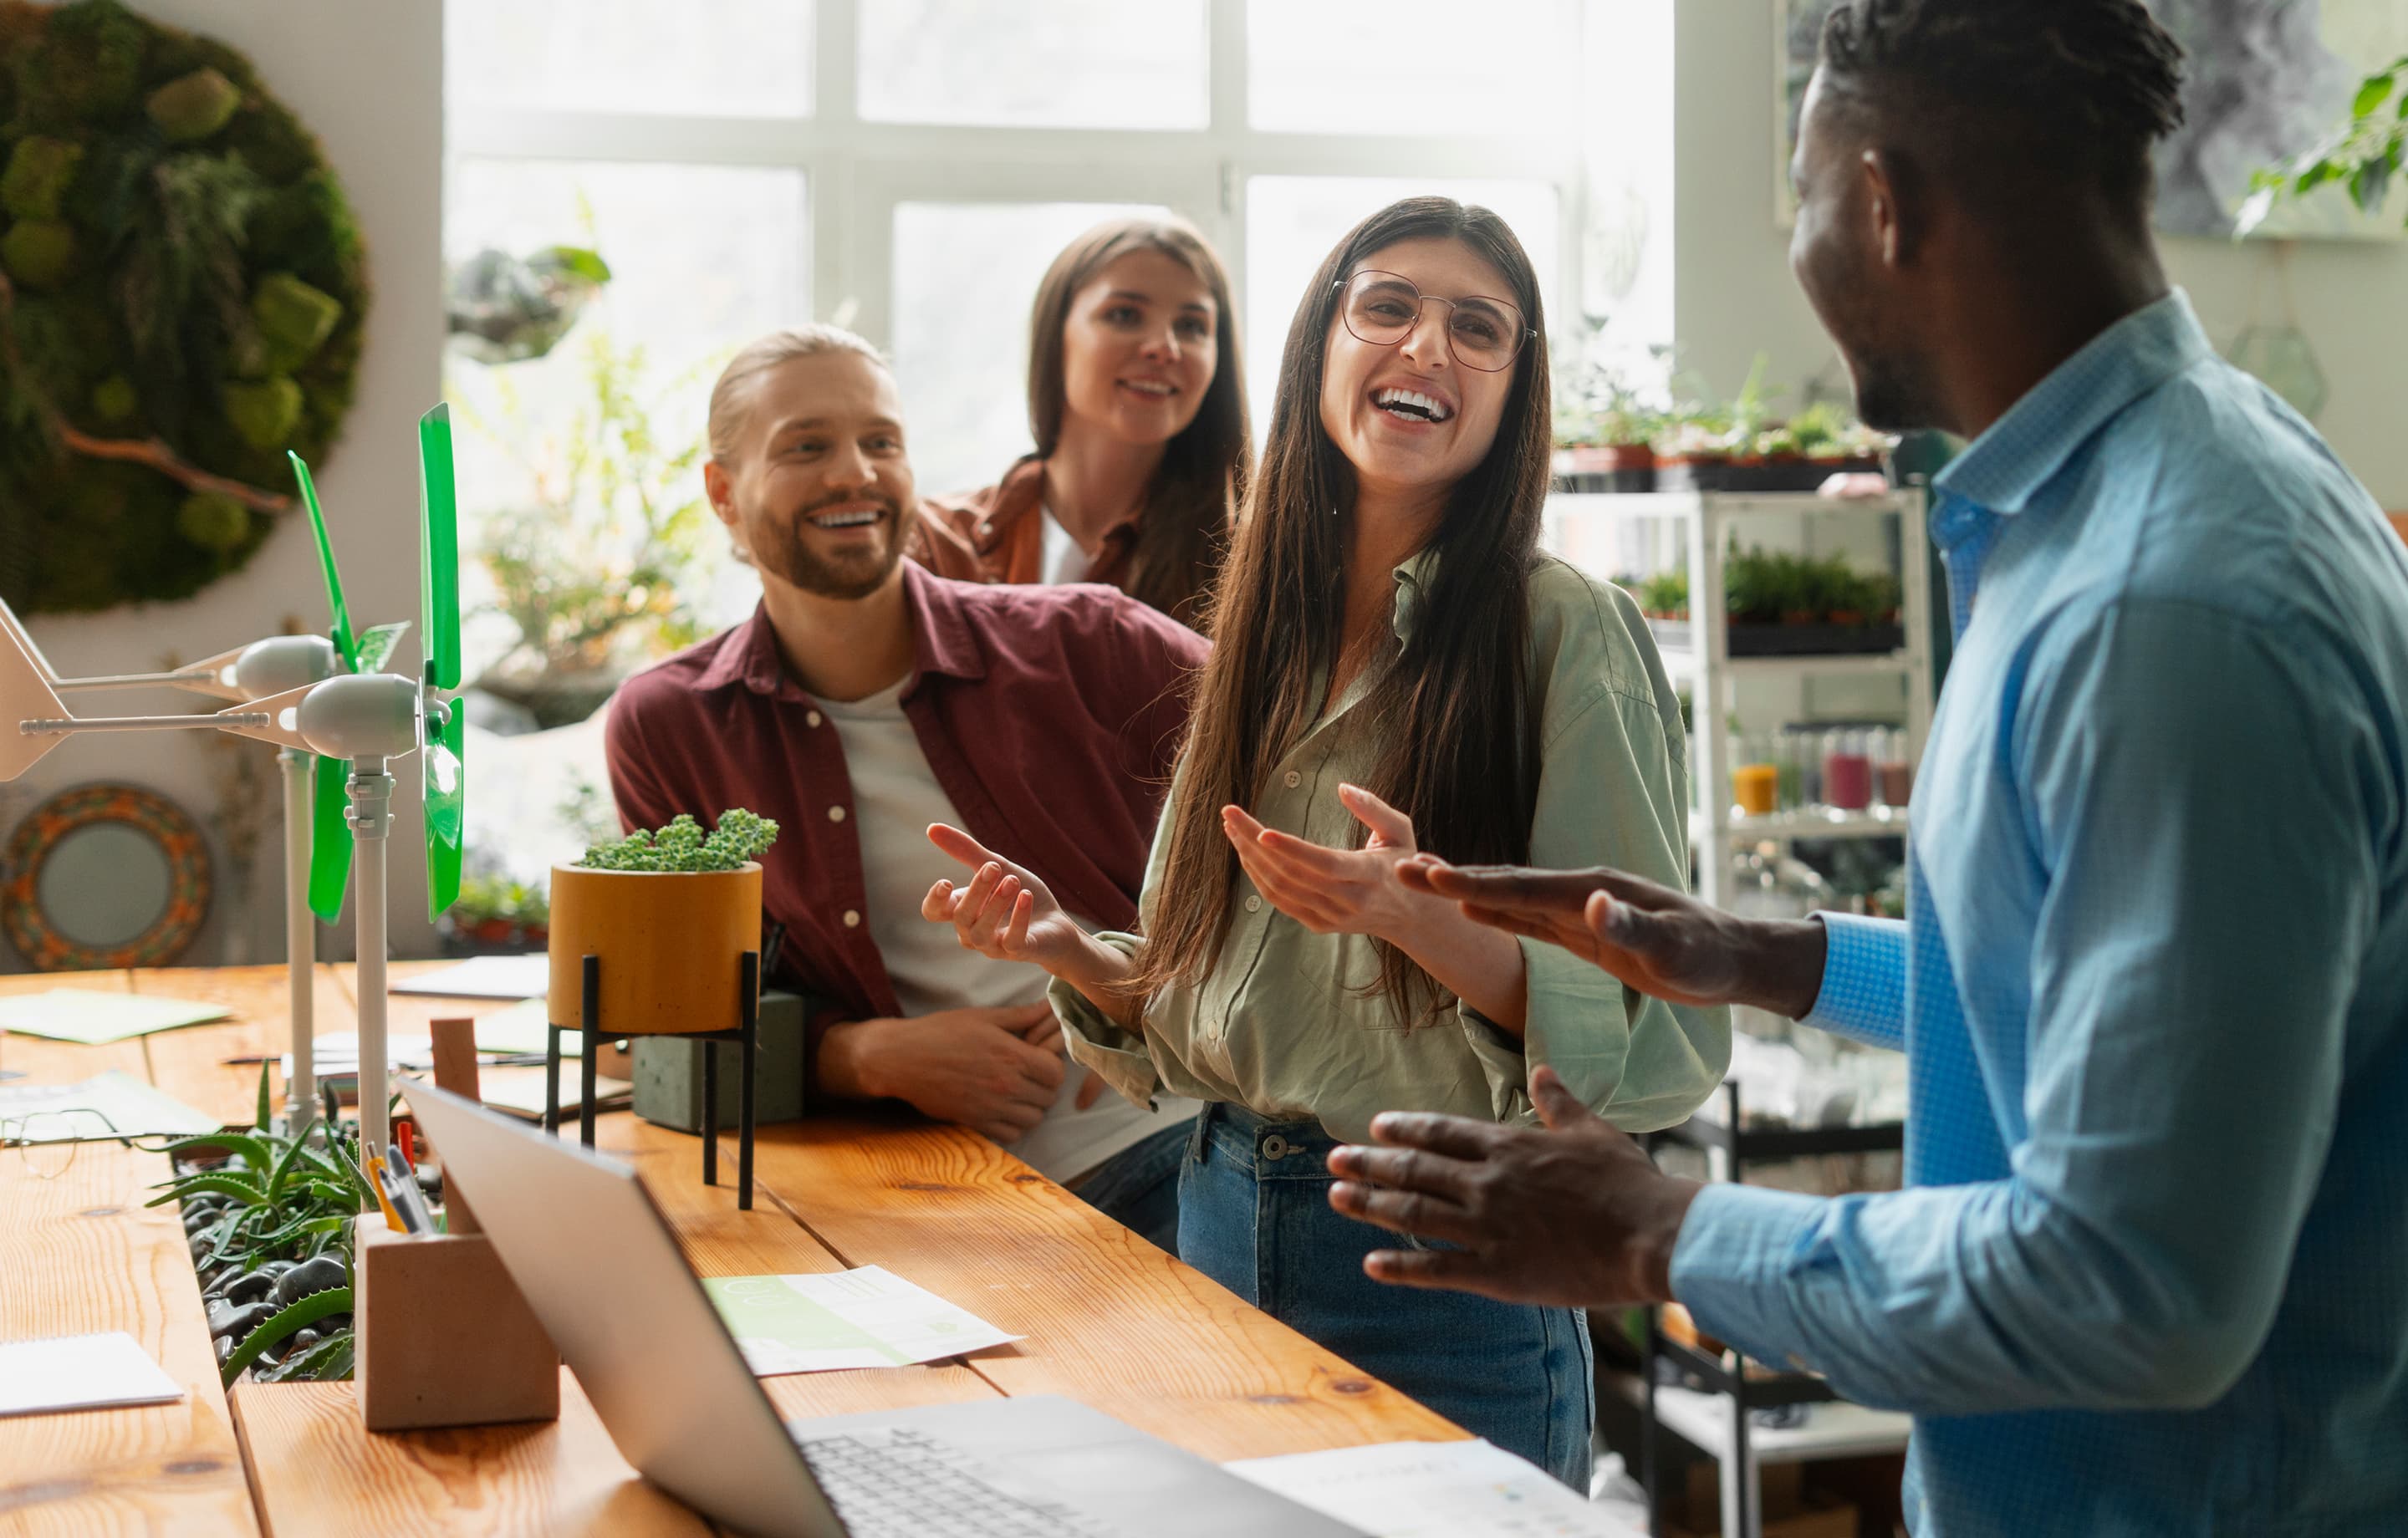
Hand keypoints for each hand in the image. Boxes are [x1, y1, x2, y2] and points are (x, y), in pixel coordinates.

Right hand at [822, 1005, 1066, 1142]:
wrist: (901, 1059)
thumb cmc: (941, 1032)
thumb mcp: (983, 1017)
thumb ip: (1021, 1016)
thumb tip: (1050, 1007)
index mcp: (1011, 1055)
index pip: (1056, 1072)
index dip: (1053, 1067)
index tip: (1040, 1061)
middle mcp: (1005, 1085)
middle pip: (1048, 1097)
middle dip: (1044, 1087)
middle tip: (1030, 1076)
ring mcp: (990, 1107)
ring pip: (1033, 1119)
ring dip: (1031, 1108)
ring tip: (1018, 1094)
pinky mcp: (975, 1122)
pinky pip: (1011, 1134)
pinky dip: (1013, 1125)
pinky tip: (1003, 1109)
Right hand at [922, 824, 1096, 978]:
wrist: (1057, 924)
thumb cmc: (1020, 895)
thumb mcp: (997, 868)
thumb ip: (966, 850)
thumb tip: (931, 827)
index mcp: (962, 910)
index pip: (933, 912)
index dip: (934, 900)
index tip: (946, 882)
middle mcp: (972, 932)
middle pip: (960, 916)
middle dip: (976, 890)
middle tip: (995, 866)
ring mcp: (993, 946)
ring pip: (981, 931)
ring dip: (996, 904)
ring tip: (1013, 880)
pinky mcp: (1018, 952)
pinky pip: (1012, 940)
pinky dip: (1019, 917)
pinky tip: (1026, 896)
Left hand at [1222, 783, 1446, 944]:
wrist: (1409, 917)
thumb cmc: (1402, 863)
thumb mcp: (1400, 830)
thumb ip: (1373, 808)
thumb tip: (1342, 787)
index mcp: (1370, 874)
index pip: (1325, 864)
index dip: (1292, 850)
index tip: (1262, 832)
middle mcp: (1349, 900)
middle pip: (1291, 874)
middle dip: (1254, 842)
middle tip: (1230, 814)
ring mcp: (1331, 916)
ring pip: (1279, 889)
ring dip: (1250, 857)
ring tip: (1232, 828)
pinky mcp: (1318, 924)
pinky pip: (1279, 900)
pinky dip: (1257, 875)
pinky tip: (1246, 851)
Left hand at [1326, 1067, 1701, 1308]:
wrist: (1652, 1235)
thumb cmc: (1629, 1182)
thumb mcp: (1593, 1130)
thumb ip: (1559, 1102)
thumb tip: (1543, 1070)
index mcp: (1510, 1146)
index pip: (1443, 1132)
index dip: (1405, 1128)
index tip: (1376, 1126)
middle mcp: (1488, 1182)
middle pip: (1415, 1169)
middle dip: (1371, 1164)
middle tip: (1336, 1160)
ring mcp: (1489, 1226)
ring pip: (1414, 1212)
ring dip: (1371, 1204)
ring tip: (1337, 1198)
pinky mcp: (1498, 1271)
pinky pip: (1437, 1268)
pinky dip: (1401, 1265)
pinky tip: (1371, 1263)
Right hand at [1397, 859, 1822, 1016]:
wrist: (1733, 960)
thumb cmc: (1706, 955)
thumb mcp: (1673, 947)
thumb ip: (1632, 926)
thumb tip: (1596, 905)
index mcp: (1592, 892)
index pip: (1521, 889)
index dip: (1473, 884)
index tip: (1429, 874)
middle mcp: (1579, 893)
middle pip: (1506, 885)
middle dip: (1453, 879)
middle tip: (1402, 869)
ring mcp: (1580, 910)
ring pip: (1511, 899)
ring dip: (1467, 892)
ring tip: (1422, 880)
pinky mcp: (1584, 932)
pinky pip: (1529, 920)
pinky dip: (1495, 913)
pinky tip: (1472, 911)